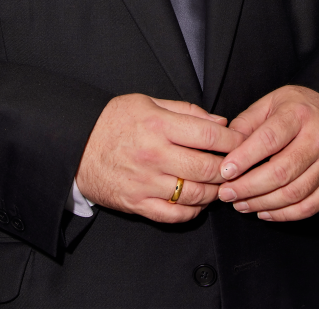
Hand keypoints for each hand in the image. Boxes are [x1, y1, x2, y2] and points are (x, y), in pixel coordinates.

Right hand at [76, 94, 244, 222]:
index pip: (208, 135)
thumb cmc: (113, 121)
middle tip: (237, 167)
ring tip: (220, 184)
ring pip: (195, 195)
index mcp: (158, 125)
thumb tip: (219, 122)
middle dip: (229, 169)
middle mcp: (154, 155)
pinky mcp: (137, 204)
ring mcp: (146, 182)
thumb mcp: (148, 102)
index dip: (232, 140)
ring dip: (214, 192)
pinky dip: (192, 212)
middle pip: (207, 168)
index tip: (242, 141)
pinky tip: (198, 202)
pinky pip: (174, 215)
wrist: (76, 145)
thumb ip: (186, 112)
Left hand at [217, 85, 318, 221]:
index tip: (225, 171)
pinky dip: (285, 215)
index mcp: (298, 114)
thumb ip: (248, 122)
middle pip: (281, 171)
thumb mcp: (272, 102)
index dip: (245, 158)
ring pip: (294, 193)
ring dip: (263, 203)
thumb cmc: (299, 109)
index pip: (269, 140)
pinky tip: (265, 212)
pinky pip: (309, 206)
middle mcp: (317, 139)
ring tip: (241, 204)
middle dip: (249, 187)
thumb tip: (226, 146)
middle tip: (227, 193)